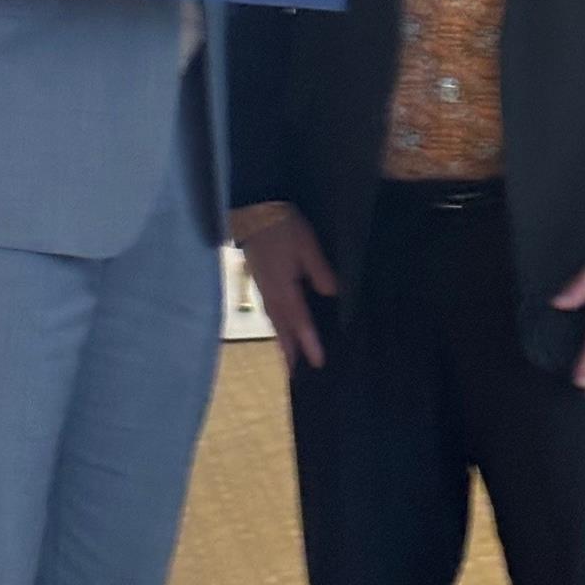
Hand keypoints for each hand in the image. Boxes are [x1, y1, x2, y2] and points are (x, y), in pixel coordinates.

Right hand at [241, 208, 337, 369]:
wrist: (252, 210)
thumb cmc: (281, 225)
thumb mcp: (306, 243)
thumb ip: (319, 269)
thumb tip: (332, 295)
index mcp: (284, 287)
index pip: (299, 321)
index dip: (309, 343)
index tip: (318, 363)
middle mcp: (271, 293)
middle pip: (282, 327)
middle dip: (289, 351)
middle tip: (296, 374)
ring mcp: (262, 287)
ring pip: (273, 321)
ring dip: (281, 340)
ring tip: (288, 357)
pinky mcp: (259, 280)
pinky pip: (269, 310)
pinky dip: (276, 324)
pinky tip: (279, 325)